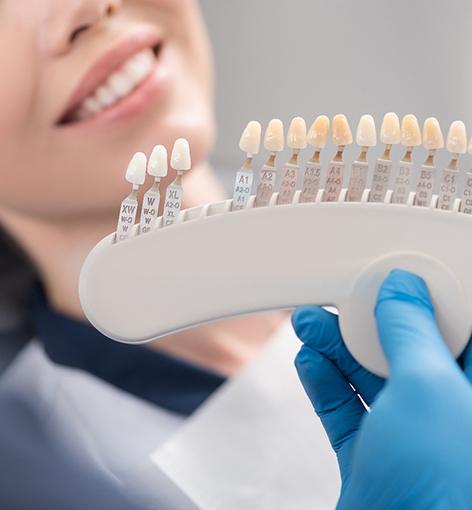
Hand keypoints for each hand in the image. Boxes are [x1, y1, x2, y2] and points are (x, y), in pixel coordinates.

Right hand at [292, 269, 471, 508]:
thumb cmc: (444, 492)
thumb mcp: (429, 390)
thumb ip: (411, 332)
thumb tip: (401, 290)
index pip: (461, 326)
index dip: (428, 296)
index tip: (396, 275)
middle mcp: (451, 416)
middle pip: (408, 347)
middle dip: (369, 320)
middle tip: (341, 297)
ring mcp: (412, 439)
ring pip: (372, 376)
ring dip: (337, 346)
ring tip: (309, 323)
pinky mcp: (375, 458)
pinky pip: (347, 408)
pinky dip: (325, 382)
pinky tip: (310, 360)